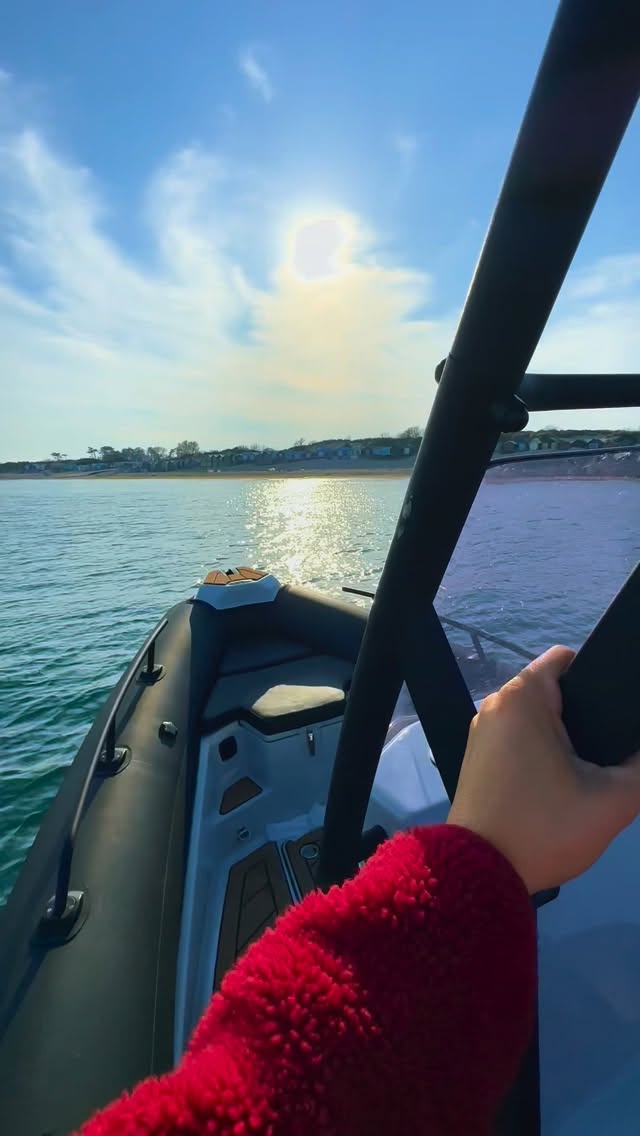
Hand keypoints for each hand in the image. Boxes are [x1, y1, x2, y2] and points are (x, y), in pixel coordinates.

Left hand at [447, 646, 639, 894]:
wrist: (479, 875)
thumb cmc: (544, 827)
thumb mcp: (612, 801)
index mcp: (521, 697)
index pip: (568, 660)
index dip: (602, 674)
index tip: (623, 707)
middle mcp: (496, 705)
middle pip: (556, 691)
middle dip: (591, 712)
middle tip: (621, 744)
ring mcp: (483, 733)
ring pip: (539, 719)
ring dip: (570, 737)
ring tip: (603, 764)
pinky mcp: (479, 760)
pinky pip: (522, 740)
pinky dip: (547, 752)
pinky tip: (572, 779)